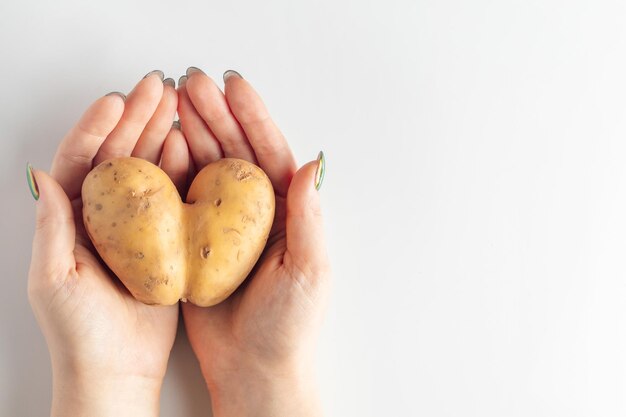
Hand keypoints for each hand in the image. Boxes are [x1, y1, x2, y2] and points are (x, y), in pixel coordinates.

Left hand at [27, 71, 187, 416]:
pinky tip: (191, 146)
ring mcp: (136, 226)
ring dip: (161, 133)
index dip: (97, 127)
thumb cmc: (80, 333)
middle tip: (157, 86)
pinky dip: (181, 167)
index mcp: (70, 219)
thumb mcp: (55, 279)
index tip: (117, 100)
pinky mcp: (164, 239)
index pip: (80, 160)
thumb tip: (40, 175)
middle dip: (137, 117)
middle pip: (118, 154)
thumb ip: (53, 226)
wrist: (117, 371)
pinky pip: (173, 195)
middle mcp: (103, 216)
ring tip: (178, 104)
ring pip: (148, 168)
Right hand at [177, 68, 329, 416]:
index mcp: (287, 211)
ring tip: (171, 102)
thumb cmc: (290, 326)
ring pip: (205, 168)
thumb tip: (314, 162)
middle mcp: (254, 212)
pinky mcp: (194, 243)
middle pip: (234, 151)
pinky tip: (157, 147)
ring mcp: (222, 226)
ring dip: (190, 133)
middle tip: (190, 82)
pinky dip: (169, 171)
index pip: (270, 152)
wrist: (255, 370)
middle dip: (214, 114)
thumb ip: (308, 215)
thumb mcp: (308, 268)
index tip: (233, 85)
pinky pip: (181, 199)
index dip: (252, 116)